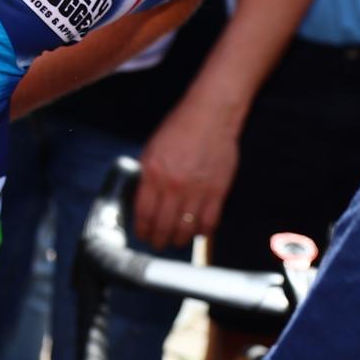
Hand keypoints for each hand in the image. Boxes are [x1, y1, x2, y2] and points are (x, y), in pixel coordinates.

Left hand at [135, 98, 239, 250]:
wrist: (210, 116)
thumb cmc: (179, 128)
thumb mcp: (152, 149)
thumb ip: (147, 176)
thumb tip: (142, 199)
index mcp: (153, 173)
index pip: (143, 213)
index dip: (141, 230)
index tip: (141, 235)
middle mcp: (173, 185)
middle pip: (163, 226)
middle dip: (158, 240)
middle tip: (157, 243)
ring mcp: (197, 191)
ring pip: (185, 230)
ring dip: (179, 240)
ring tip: (175, 240)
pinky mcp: (217, 192)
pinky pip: (208, 223)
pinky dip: (201, 232)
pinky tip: (196, 231)